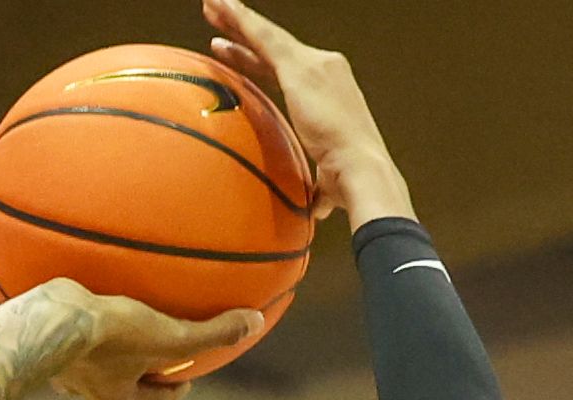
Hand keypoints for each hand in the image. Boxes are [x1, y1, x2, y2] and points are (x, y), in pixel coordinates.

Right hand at [46, 284, 264, 399]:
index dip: (175, 390)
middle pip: (121, 381)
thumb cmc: (110, 336)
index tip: (187, 380)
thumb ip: (212, 334)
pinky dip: (75, 324)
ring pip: (89, 361)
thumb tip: (254, 324)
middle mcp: (86, 388)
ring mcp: (60, 366)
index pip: (155, 398)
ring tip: (113, 326)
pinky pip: (64, 333)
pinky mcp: (40, 340)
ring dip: (103, 349)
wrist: (46, 323)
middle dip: (136, 369)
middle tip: (151, 351)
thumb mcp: (170, 336)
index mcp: (116, 395)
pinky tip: (78, 301)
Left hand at [203, 0, 412, 225]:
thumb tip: (317, 207)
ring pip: (265, 35)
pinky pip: (263, 37)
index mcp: (328, 90)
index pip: (283, 68)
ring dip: (236, 18)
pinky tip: (219, 6)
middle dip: (242, 31)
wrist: (362, 169)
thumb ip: (321, 187)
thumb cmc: (350, 182)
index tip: (230, 51)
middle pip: (272, 46)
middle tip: (214, 16)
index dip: (254, 58)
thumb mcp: (330, 180)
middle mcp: (325, 68)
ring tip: (210, 3)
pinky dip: (240, 19)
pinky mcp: (300, 67)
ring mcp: (313, 64)